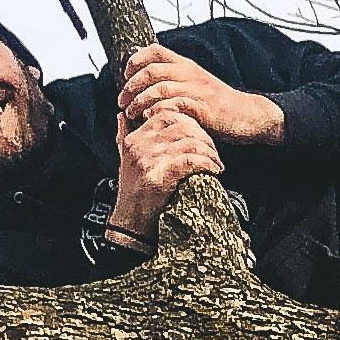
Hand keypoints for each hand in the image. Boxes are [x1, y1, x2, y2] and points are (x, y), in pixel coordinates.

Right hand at [110, 106, 223, 239]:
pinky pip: (191, 160)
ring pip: (190, 142)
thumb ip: (125, 135)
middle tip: (213, 152)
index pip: (166, 115)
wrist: (131, 224)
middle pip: (182, 126)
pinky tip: (214, 170)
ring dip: (210, 152)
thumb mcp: (126, 160)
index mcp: (134, 139)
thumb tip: (123, 116)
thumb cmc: (135, 194)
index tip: (201, 137)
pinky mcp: (159, 176)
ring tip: (216, 163)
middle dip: (204, 137)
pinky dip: (207, 163)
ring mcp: (148, 160)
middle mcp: (140, 146)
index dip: (189, 122)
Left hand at [118, 44, 282, 147]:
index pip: (154, 50)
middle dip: (131, 87)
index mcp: (186, 65)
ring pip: (159, 89)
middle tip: (122, 102)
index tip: (126, 76)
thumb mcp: (195, 82)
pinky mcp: (203, 109)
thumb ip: (173, 79)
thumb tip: (143, 83)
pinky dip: (158, 112)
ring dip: (140, 102)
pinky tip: (151, 119)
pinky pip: (175, 106)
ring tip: (132, 114)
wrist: (247, 115)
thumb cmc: (217, 103)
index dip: (134, 61)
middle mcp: (190, 74)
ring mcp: (197, 91)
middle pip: (151, 71)